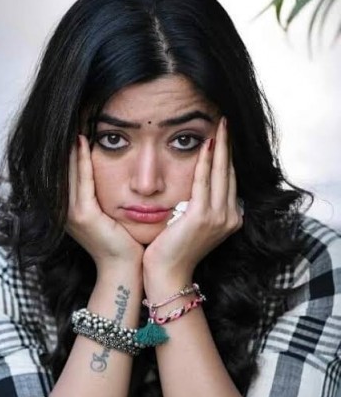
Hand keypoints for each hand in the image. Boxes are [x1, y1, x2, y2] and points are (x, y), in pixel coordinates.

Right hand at [66, 135, 143, 269]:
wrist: (125, 269)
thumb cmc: (125, 244)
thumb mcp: (112, 217)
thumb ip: (107, 198)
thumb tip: (120, 179)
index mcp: (74, 211)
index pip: (70, 175)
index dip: (71, 153)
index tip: (78, 128)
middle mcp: (67, 210)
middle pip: (65, 170)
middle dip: (68, 146)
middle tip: (73, 119)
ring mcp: (71, 213)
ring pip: (70, 172)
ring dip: (72, 148)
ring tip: (75, 124)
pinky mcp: (83, 215)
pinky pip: (82, 181)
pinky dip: (82, 161)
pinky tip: (83, 142)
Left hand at [143, 117, 242, 281]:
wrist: (167, 274)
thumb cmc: (173, 249)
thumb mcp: (191, 224)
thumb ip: (199, 206)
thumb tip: (196, 187)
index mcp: (229, 218)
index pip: (229, 180)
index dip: (227, 157)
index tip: (223, 136)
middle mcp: (230, 217)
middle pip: (230, 173)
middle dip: (228, 146)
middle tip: (225, 122)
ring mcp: (219, 218)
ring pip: (222, 173)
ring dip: (221, 147)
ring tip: (220, 125)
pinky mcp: (203, 217)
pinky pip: (205, 182)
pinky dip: (206, 161)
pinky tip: (206, 144)